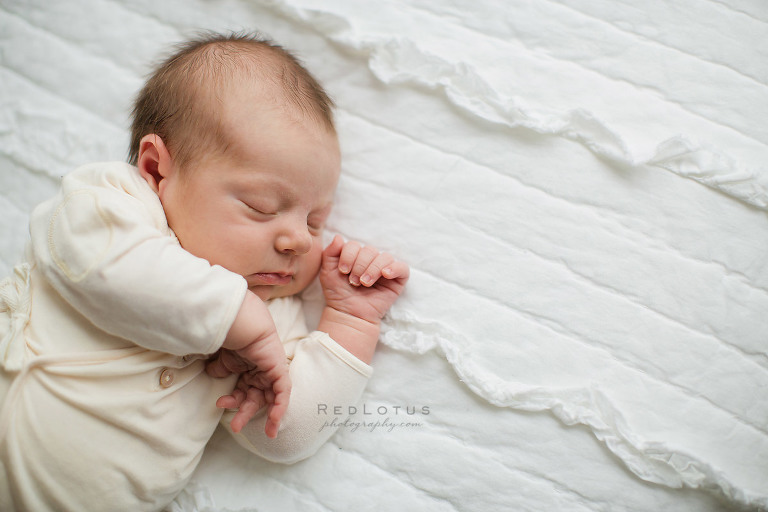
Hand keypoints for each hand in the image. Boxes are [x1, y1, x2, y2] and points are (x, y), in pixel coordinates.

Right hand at [206, 321, 290, 437]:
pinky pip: (283, 393)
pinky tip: (272, 419)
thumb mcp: (225, 361)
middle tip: (235, 427)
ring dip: (257, 415)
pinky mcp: (280, 372)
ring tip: (239, 426)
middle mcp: (263, 374)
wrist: (242, 326)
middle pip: (256, 399)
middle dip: (244, 414)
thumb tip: (211, 374)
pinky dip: (279, 407)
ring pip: (268, 400)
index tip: (222, 407)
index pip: (245, 392)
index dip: (235, 403)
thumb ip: (220, 370)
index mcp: (251, 372)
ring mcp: (272, 373)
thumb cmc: (234, 340)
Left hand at [320, 235, 408, 323]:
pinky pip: (402, 268)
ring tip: (365, 283)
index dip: (348, 255)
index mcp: (356, 256)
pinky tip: (385, 274)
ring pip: (385, 257)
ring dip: (373, 269)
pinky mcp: (397, 281)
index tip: (343, 271)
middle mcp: (371, 260)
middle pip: (370, 250)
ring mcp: (385, 270)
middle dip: (360, 265)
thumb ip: (329, 253)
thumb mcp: (327, 272)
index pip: (355, 245)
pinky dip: (394, 268)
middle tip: (353, 281)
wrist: (348, 314)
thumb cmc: (338, 294)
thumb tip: (339, 237)